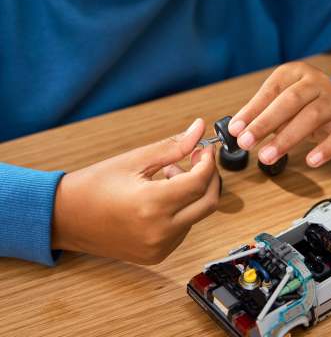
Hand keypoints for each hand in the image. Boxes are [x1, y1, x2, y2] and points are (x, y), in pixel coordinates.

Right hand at [52, 118, 219, 264]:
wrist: (66, 218)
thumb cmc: (94, 186)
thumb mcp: (134, 160)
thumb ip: (172, 147)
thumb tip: (198, 130)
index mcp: (151, 204)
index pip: (199, 182)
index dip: (208, 161)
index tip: (204, 148)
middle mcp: (159, 232)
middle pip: (208, 203)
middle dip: (210, 177)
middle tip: (198, 159)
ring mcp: (159, 247)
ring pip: (196, 215)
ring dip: (192, 193)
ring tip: (169, 175)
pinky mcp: (156, 255)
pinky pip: (183, 229)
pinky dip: (182, 209)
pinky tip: (164, 196)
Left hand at [228, 62, 330, 166]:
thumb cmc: (306, 107)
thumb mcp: (282, 105)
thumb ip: (261, 115)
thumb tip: (238, 131)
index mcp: (294, 73)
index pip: (271, 90)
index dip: (252, 110)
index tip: (235, 129)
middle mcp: (316, 82)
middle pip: (290, 101)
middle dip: (265, 123)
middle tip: (246, 142)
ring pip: (311, 117)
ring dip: (286, 139)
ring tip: (266, 156)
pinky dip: (325, 149)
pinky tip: (311, 161)